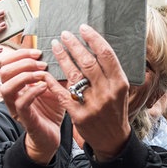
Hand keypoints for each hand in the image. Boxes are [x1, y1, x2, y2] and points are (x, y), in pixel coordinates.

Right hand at [0, 49, 64, 164]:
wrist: (53, 135)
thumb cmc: (52, 110)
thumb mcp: (55, 86)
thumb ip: (53, 72)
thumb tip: (60, 54)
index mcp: (17, 84)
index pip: (8, 63)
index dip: (21, 54)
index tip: (38, 52)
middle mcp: (13, 95)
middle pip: (4, 71)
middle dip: (23, 62)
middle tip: (42, 63)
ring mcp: (16, 107)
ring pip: (6, 87)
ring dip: (25, 76)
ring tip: (42, 75)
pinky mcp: (25, 119)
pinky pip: (21, 103)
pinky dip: (32, 92)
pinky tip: (45, 87)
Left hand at [46, 25, 130, 161]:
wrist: (113, 139)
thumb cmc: (116, 111)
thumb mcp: (120, 90)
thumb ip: (110, 72)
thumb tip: (95, 47)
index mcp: (120, 84)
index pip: (106, 55)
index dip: (93, 39)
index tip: (83, 28)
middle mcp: (107, 93)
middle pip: (88, 62)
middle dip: (74, 45)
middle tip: (65, 34)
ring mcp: (92, 104)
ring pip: (74, 75)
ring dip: (62, 58)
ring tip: (55, 46)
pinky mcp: (78, 115)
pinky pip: (62, 93)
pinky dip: (53, 81)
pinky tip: (46, 72)